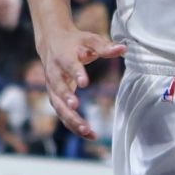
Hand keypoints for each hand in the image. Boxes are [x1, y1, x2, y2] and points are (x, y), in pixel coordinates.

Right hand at [34, 15, 125, 137]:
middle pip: (58, 89)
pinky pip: (63, 115)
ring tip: (87, 130)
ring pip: (59, 107)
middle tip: (76, 108)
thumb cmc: (74, 42)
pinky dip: (74, 126)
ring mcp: (52, 88)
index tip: (84, 83)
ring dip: (71, 119)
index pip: (68, 65)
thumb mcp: (89, 40)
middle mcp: (53, 74)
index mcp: (62, 57)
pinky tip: (89, 135)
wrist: (51, 43)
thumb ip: (104, 46)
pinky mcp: (55, 99)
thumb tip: (124, 48)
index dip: (76, 73)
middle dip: (66, 99)